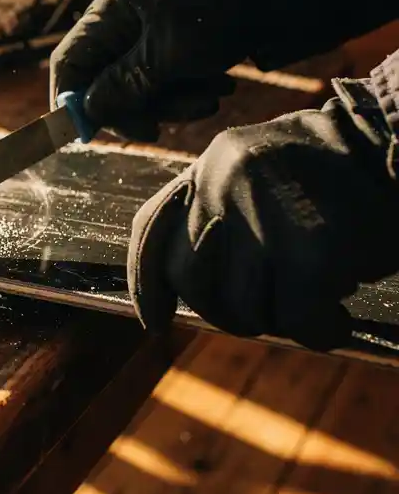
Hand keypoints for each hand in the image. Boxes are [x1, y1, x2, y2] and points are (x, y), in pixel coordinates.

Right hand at [50, 0, 256, 141]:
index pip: (69, 62)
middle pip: (104, 82)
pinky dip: (188, 92)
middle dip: (136, 107)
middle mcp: (122, 23)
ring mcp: (148, 36)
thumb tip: (87, 112)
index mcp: (110, 12)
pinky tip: (216, 87)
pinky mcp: (174, 49)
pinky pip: (165, 83)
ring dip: (171, 103)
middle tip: (160, 127)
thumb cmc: (216, 16)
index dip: (71, 100)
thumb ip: (122, 86)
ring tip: (209, 99)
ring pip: (139, 88)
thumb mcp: (166, 56)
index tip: (85, 132)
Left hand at [128, 99, 398, 350]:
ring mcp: (263, 215)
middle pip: (190, 278)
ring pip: (243, 305)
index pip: (152, 226)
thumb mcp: (268, 173)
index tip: (154, 321)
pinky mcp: (308, 250)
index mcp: (212, 163)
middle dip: (225, 308)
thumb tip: (199, 293)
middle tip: (273, 308)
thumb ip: (228, 217)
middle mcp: (224, 183)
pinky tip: (338, 319)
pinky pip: (296, 319)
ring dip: (282, 317)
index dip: (146, 281)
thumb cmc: (346, 173)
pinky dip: (319, 330)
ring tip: (321, 299)